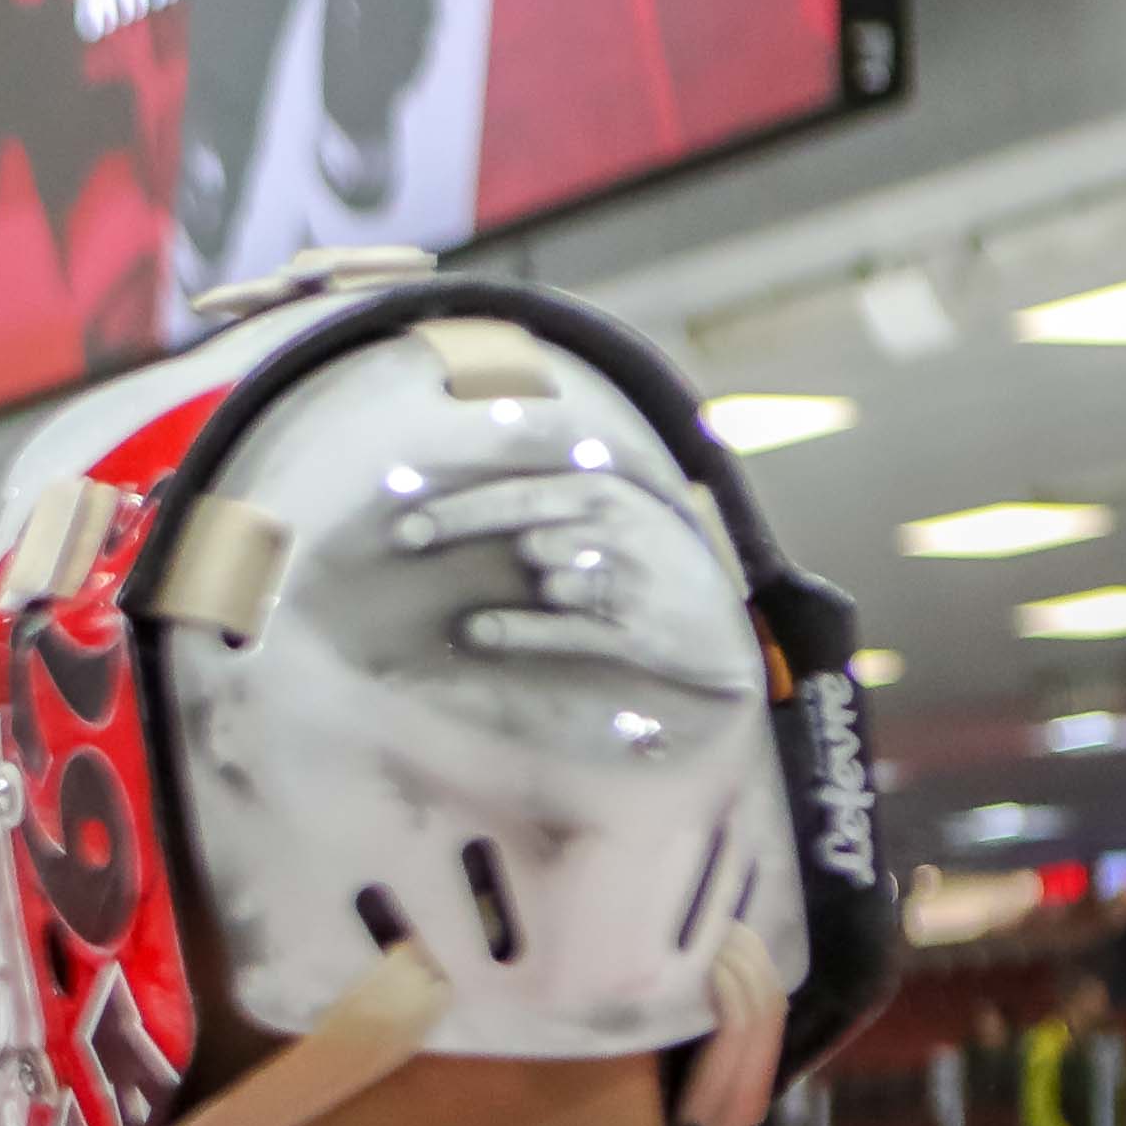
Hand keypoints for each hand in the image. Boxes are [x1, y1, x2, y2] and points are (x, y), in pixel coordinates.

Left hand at [388, 467, 758, 702]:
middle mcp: (623, 530)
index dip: (462, 507)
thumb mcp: (618, 514)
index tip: (404, 522)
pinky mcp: (630, 632)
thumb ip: (556, 499)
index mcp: (613, 493)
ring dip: (539, 590)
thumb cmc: (653, 566)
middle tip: (407, 538)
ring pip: (547, 581)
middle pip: (529, 533)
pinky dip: (514, 630)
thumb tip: (478, 491)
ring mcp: (629, 582)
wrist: (722, 633)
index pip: (524, 492)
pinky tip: (477, 629)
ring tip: (566, 592)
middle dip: (466, 529)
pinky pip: (557, 629)